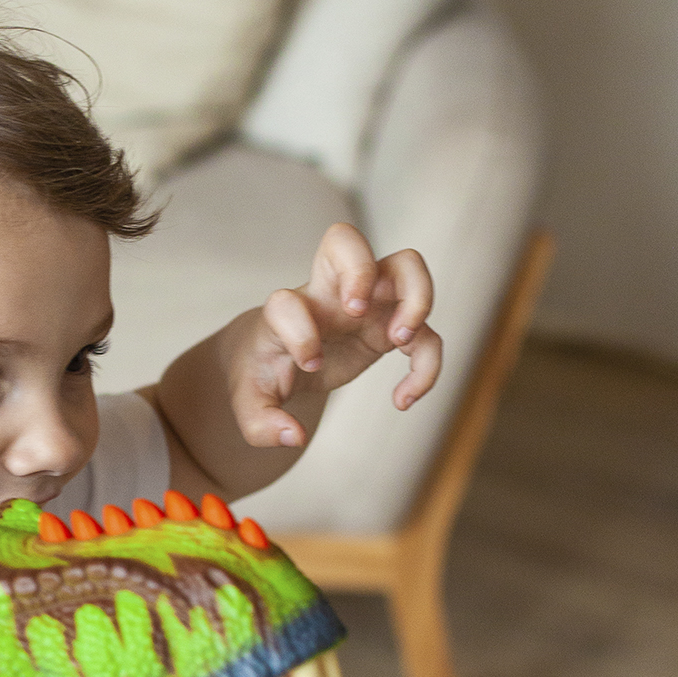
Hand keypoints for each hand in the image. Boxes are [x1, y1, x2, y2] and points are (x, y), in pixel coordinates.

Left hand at [232, 222, 442, 448]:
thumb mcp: (251, 404)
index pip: (285, 303)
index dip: (300, 332)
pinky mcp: (388, 324)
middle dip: (359, 269)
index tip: (308, 363)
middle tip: (358, 312)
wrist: (279, 358)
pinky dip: (426, 363)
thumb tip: (293, 437)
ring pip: (405, 264)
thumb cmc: (263, 371)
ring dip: (417, 296)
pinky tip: (402, 399)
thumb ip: (261, 424)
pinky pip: (426, 330)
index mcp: (285, 311)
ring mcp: (364, 302)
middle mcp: (325, 295)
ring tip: (401, 340)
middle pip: (345, 239)